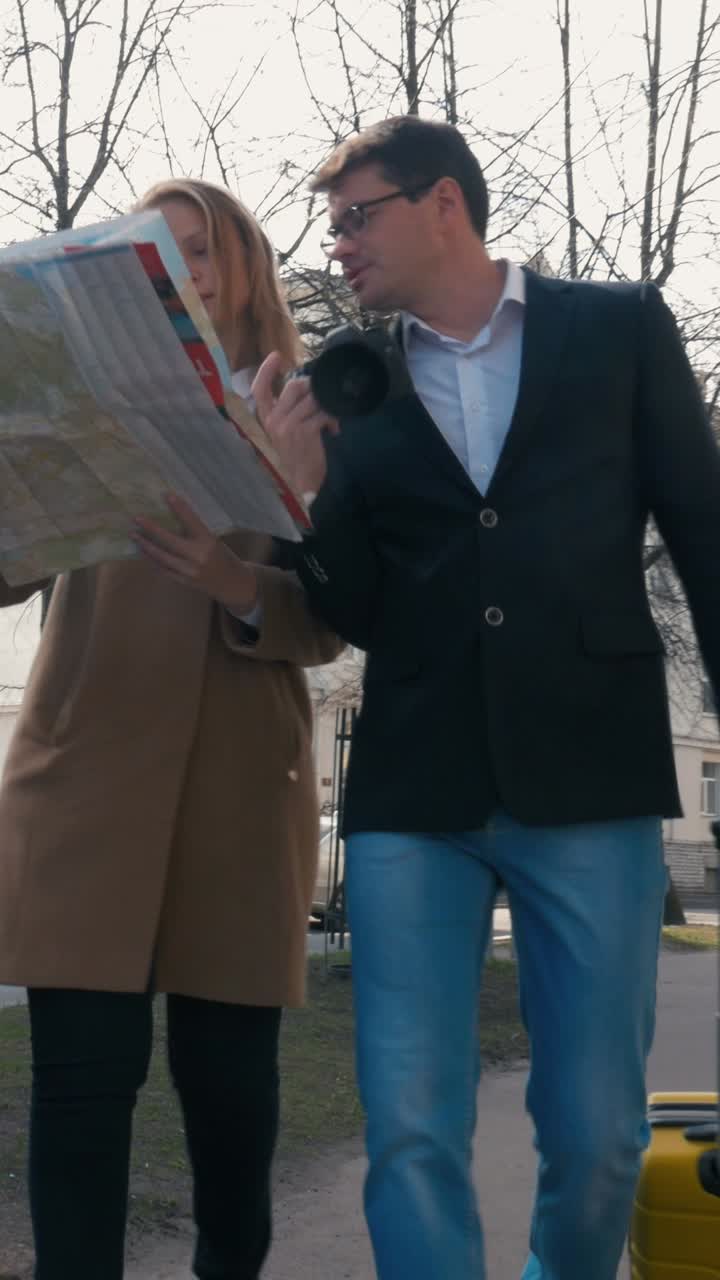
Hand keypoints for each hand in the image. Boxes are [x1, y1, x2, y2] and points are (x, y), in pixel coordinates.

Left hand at [133, 494, 257, 612]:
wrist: (231, 583)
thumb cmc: (222, 557)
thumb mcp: (213, 540)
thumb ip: (195, 532)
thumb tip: (171, 517)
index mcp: (209, 542)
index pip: (192, 522)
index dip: (180, 508)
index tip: (167, 495)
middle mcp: (198, 557)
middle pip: (169, 541)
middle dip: (151, 529)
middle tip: (137, 518)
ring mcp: (189, 571)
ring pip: (162, 557)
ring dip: (146, 545)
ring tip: (134, 535)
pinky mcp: (184, 581)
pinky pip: (163, 569)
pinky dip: (153, 559)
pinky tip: (144, 551)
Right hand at [253, 352, 338, 498]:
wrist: (301, 486)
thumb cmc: (295, 461)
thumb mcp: (285, 435)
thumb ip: (289, 413)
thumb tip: (307, 391)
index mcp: (266, 420)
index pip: (259, 390)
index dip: (266, 371)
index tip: (276, 356)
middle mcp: (273, 420)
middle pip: (293, 386)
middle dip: (312, 387)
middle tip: (322, 398)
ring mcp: (288, 425)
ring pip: (312, 398)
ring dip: (326, 406)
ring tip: (331, 421)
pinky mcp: (305, 432)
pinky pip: (324, 413)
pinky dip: (333, 418)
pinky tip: (334, 430)